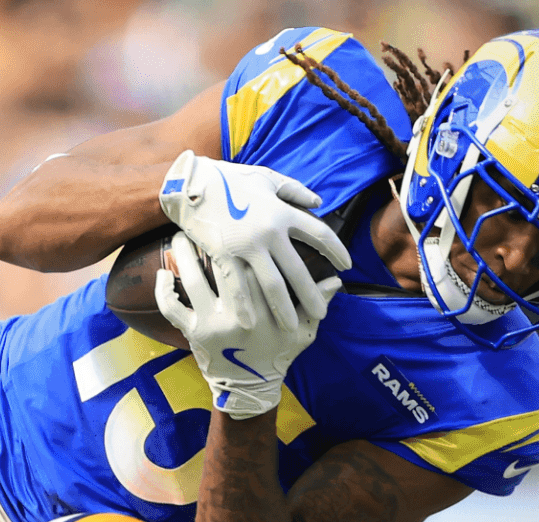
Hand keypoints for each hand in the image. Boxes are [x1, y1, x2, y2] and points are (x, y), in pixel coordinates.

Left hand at [156, 232, 339, 418]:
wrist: (249, 387)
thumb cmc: (277, 356)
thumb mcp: (303, 333)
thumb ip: (316, 306)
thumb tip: (336, 280)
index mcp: (266, 310)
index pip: (258, 268)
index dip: (248, 242)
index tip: (240, 220)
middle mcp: (238, 315)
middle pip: (223, 268)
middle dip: (212, 241)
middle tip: (205, 218)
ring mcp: (212, 324)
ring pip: (193, 281)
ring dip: (184, 257)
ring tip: (180, 236)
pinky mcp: (192, 333)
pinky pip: (171, 309)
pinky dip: (164, 291)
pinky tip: (162, 274)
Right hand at [157, 149, 350, 330]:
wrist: (192, 182)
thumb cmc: (230, 179)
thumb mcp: (266, 177)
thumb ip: (294, 190)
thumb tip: (318, 202)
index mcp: (282, 211)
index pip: (319, 234)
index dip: (336, 251)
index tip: (346, 266)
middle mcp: (269, 231)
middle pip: (298, 270)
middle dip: (312, 294)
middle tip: (322, 313)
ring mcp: (246, 246)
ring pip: (272, 285)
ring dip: (284, 309)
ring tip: (294, 327)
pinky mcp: (224, 255)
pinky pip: (237, 287)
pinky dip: (244, 307)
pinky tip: (252, 324)